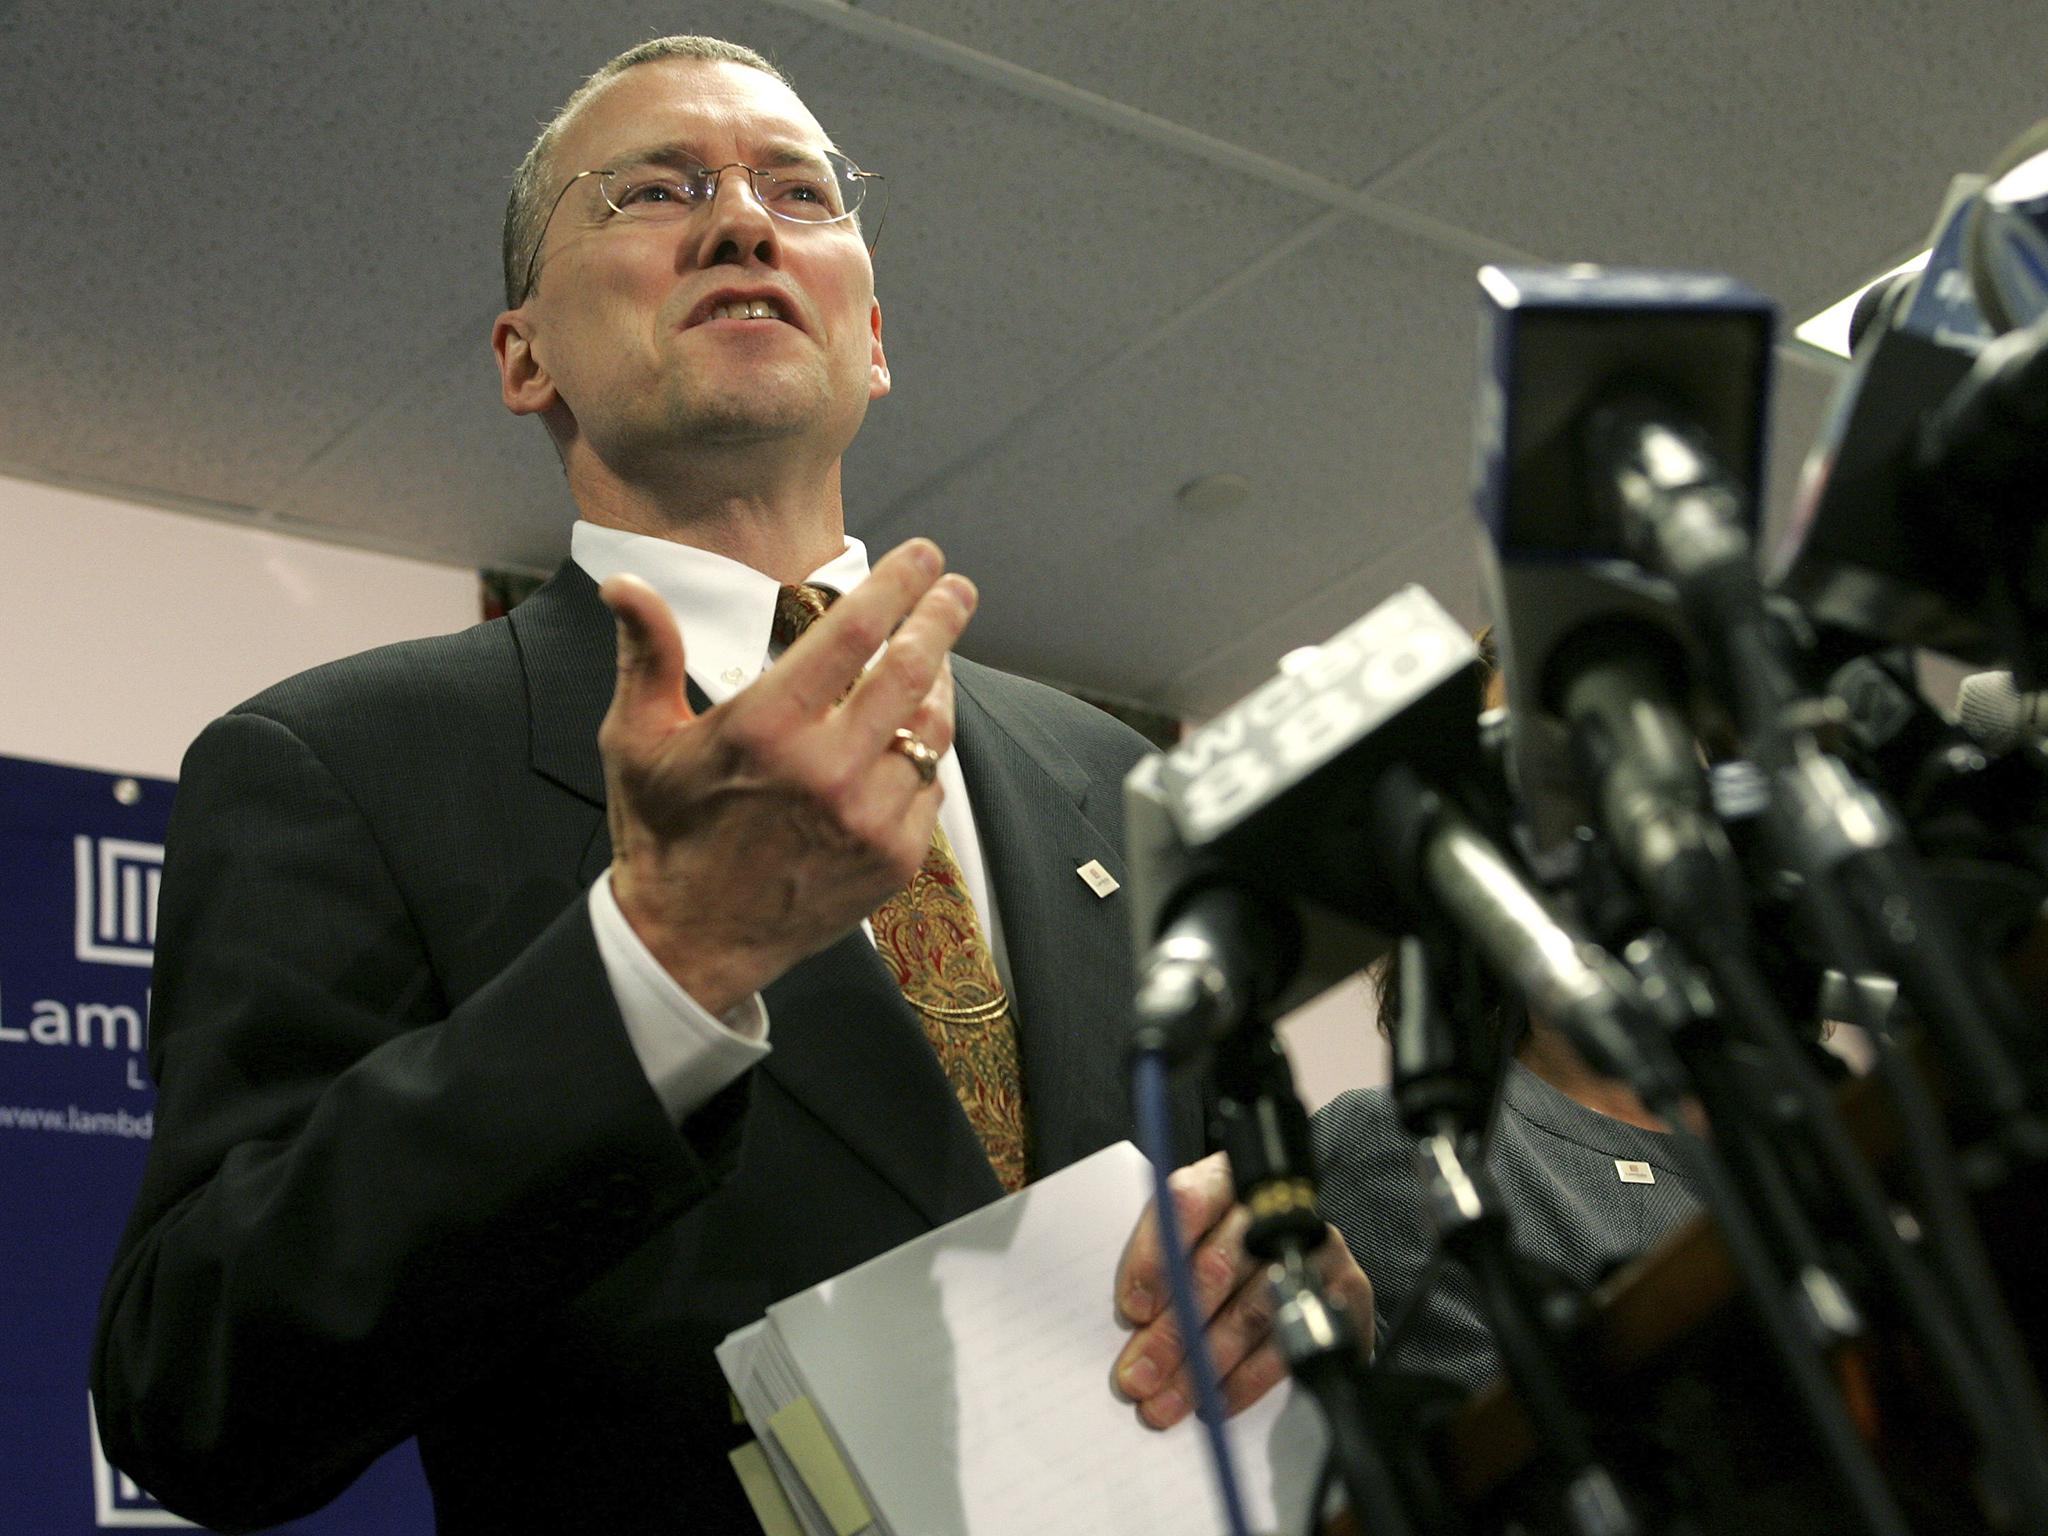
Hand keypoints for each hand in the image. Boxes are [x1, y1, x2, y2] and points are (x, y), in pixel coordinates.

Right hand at [599, 537, 975, 1014]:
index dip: (897, 584)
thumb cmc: (662, 834)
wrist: (690, 943)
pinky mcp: (895, 859)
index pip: (854, 633)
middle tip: (956, 589)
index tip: (922, 556)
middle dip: (942, 617)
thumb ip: (647, 655)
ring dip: (941, 683)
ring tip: (938, 655)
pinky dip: (926, 754)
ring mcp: (869, 818)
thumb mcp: (636, 740)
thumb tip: (625, 584)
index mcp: (766, 729)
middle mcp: (827, 770)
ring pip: (932, 730)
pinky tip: (913, 736)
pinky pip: (931, 787)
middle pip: (912, 670)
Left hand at [1112, 1151, 1372, 1428]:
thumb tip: (1135, 1323)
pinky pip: (1292, 1343)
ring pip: (1253, 1312)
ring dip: (1205, 1365)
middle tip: (1138, 1378)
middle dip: (1172, 1331)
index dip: (1157, 1258)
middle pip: (1217, 1267)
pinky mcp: (1346, 1287)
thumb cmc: (1217, 1243)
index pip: (1188, 1203)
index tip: (1132, 1311)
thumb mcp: (1183, 1236)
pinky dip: (1248, 1379)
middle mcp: (1275, 1206)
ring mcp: (1316, 1244)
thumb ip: (1159, 1264)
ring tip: (1166, 1404)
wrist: (1294, 1246)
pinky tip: (1217, 1402)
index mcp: (1224, 1177)